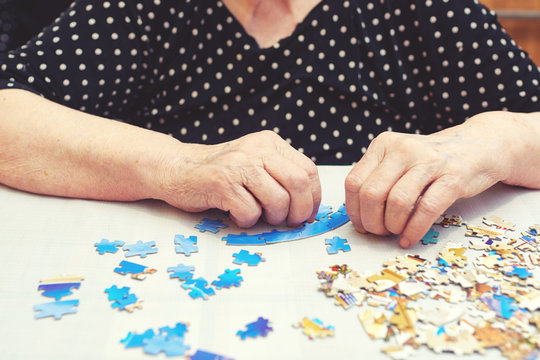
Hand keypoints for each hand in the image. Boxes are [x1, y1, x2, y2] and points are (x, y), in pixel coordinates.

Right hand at [160, 130, 320, 227]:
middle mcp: (256, 149)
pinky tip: (236, 214)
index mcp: (270, 143)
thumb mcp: (255, 163)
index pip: (308, 170)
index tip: (307, 213)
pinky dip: (246, 221)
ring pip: (277, 201)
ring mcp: (238, 164)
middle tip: (289, 222)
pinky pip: (250, 212)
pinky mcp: (221, 183)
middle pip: (298, 183)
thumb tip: (308, 207)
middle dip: (299, 211)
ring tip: (257, 216)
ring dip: (271, 218)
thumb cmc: (221, 173)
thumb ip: (279, 176)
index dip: (313, 197)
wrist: (178, 168)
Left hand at [344, 111, 525, 247]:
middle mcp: (403, 149)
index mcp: (383, 144)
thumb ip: (378, 179)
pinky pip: (426, 209)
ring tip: (396, 233)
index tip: (361, 225)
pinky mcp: (453, 176)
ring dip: (392, 226)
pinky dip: (414, 230)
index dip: (354, 210)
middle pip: (371, 194)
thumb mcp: (399, 160)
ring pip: (397, 202)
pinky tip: (409, 238)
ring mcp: (429, 161)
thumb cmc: (431, 161)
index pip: (354, 182)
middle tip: (379, 232)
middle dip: (372, 222)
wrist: (477, 146)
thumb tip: (359, 215)